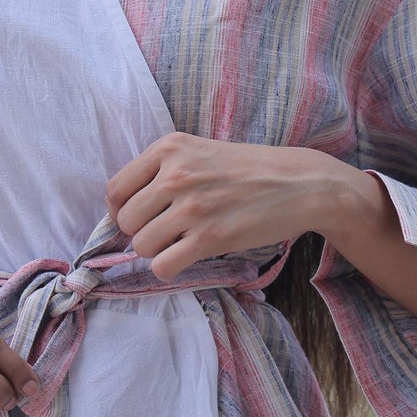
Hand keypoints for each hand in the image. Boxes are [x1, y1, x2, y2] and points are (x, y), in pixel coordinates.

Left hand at [105, 132, 352, 281]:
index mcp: (169, 148)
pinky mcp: (210, 237)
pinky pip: (163, 266)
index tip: (138, 218)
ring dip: (158, 251)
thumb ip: (163, 170)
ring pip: (142, 246)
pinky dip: (169, 268)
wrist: (300, 183)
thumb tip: (124, 209)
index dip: (120, 211)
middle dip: (142, 232)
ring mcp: (193, 206)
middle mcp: (176, 174)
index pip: (115, 190)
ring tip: (182, 242)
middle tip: (167, 232)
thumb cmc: (249, 169)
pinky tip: (186, 258)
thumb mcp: (200, 151)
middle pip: (126, 221)